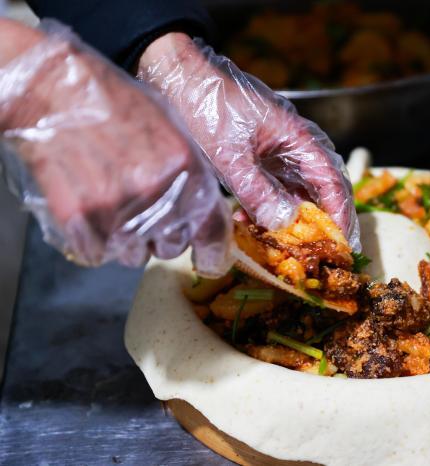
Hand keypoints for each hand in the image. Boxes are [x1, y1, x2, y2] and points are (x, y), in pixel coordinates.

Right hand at [0, 20, 232, 275]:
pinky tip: (88, 207)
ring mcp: (118, 207)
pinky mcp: (80, 219)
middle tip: (143, 211)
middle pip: (172, 247)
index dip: (213, 251)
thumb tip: (202, 209)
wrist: (55, 89)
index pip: (211, 227)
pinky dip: (93, 240)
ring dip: (127, 240)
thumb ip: (189, 171)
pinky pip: (97, 253)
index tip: (209, 263)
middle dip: (162, 237)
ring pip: (133, 255)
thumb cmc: (115, 102)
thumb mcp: (169, 128)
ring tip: (111, 203)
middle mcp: (157, 191)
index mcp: (186, 167)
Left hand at [137, 33, 360, 250]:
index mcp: (298, 139)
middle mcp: (293, 148)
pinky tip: (248, 226)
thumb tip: (284, 223)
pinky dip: (265, 211)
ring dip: (290, 222)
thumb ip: (257, 190)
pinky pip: (270, 192)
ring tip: (285, 250)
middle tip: (322, 257)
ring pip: (295, 195)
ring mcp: (275, 155)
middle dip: (320, 225)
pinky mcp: (256, 161)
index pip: (332, 182)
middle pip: (320, 192)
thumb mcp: (231, 154)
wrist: (175, 79)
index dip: (340, 214)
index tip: (341, 245)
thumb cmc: (208, 107)